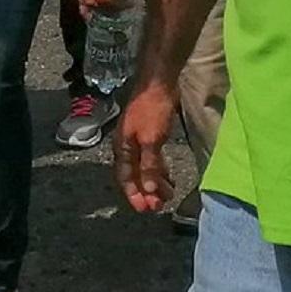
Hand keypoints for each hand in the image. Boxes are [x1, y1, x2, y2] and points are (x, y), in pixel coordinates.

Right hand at [111, 77, 178, 212]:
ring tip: (166, 196)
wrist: (158, 82)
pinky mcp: (149, 134)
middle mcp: (127, 146)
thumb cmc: (152, 109)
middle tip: (159, 207)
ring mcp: (138, 139)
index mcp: (123, 148)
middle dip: (146, 192)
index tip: (144, 210)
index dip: (134, 195)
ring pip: (144, 167)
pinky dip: (158, 170)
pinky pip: (151, 158)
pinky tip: (167, 178)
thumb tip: (149, 191)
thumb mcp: (152, 140)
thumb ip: (150, 166)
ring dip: (154, 183)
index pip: (126, 178)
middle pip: (135, 175)